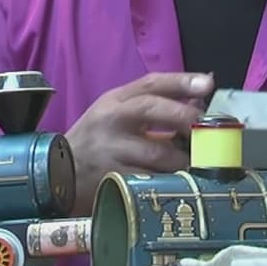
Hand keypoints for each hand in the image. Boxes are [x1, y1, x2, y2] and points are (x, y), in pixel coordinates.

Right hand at [65, 72, 213, 215]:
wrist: (58, 174)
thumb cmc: (98, 142)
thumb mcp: (120, 116)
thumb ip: (157, 105)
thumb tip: (201, 97)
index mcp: (116, 100)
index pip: (151, 83)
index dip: (181, 81)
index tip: (208, 84)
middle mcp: (111, 119)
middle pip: (151, 108)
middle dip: (184, 116)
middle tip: (207, 129)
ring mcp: (110, 150)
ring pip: (156, 151)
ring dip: (184, 158)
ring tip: (198, 163)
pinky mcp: (111, 178)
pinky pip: (150, 180)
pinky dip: (169, 181)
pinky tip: (180, 183)